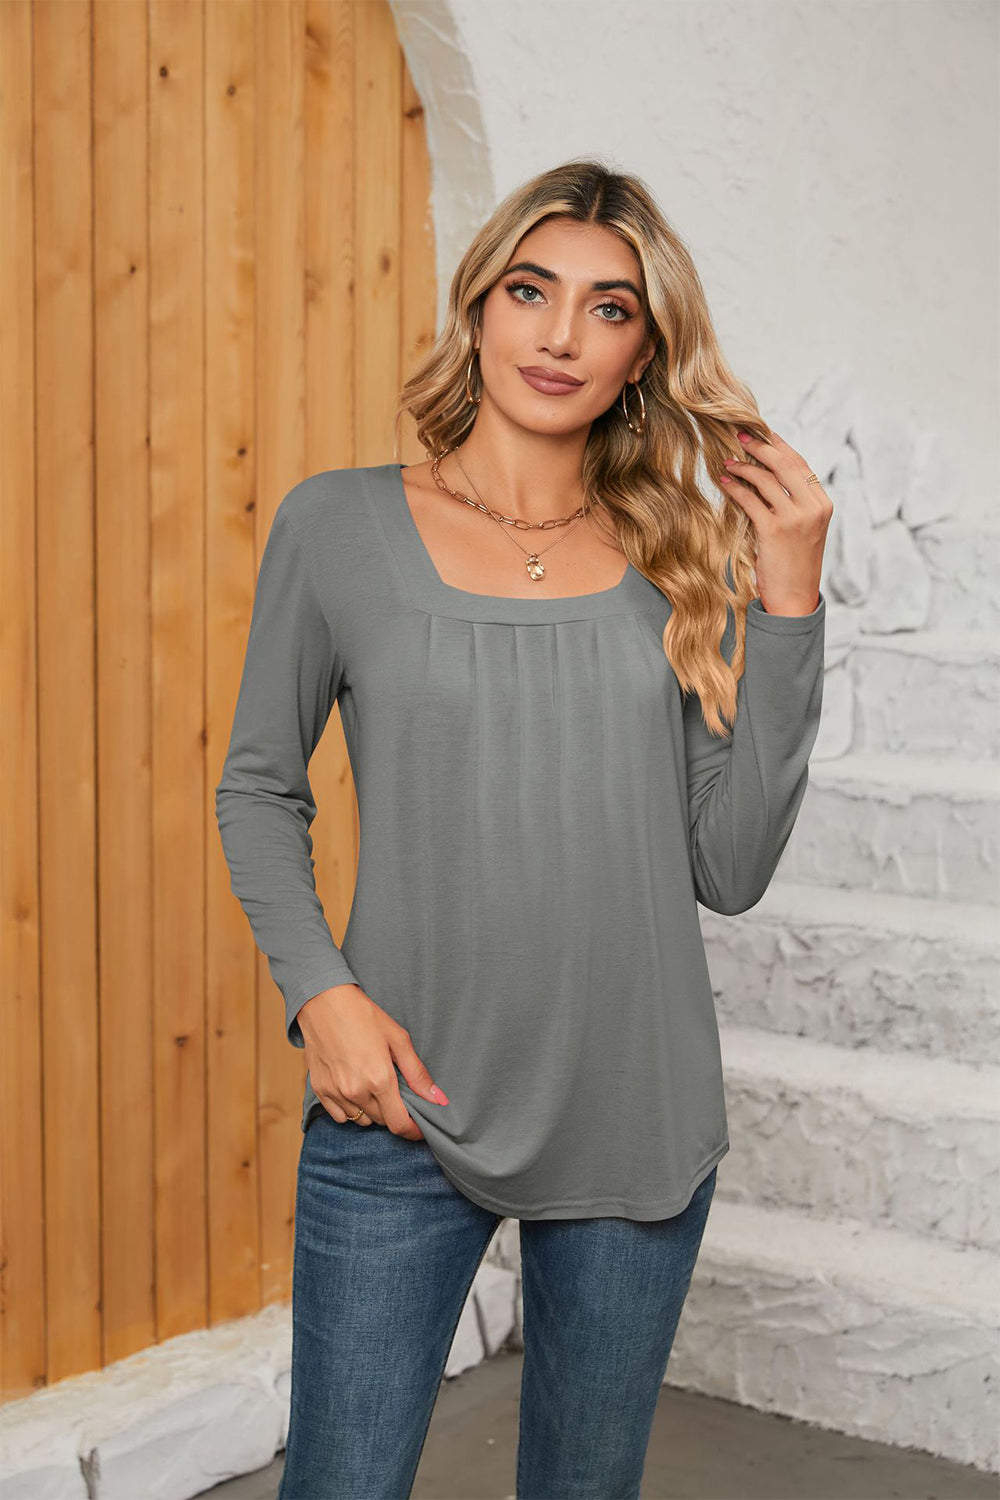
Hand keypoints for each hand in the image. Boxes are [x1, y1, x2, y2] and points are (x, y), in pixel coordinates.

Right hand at [297, 984, 448, 1141]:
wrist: (323, 1002)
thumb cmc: (363, 1015)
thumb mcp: (398, 1039)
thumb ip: (417, 1074)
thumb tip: (439, 1099)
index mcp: (379, 1079)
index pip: (399, 1124)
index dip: (413, 1131)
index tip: (420, 1127)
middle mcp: (356, 1091)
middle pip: (382, 1121)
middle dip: (394, 1113)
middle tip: (396, 1092)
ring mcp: (336, 1093)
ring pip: (362, 1119)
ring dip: (373, 1111)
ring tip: (374, 1085)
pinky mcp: (319, 1090)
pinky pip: (340, 1115)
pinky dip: (351, 1109)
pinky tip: (354, 1088)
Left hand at [719, 429, 832, 615]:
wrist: (794, 599)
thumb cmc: (793, 565)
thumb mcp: (801, 530)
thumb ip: (791, 503)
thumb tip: (764, 475)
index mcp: (823, 504)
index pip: (800, 464)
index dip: (779, 446)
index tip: (762, 432)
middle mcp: (813, 507)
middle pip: (785, 464)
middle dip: (760, 446)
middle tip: (739, 435)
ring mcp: (795, 519)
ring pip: (766, 479)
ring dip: (743, 467)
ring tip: (727, 462)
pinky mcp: (774, 531)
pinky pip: (750, 500)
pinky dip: (735, 488)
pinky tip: (724, 482)